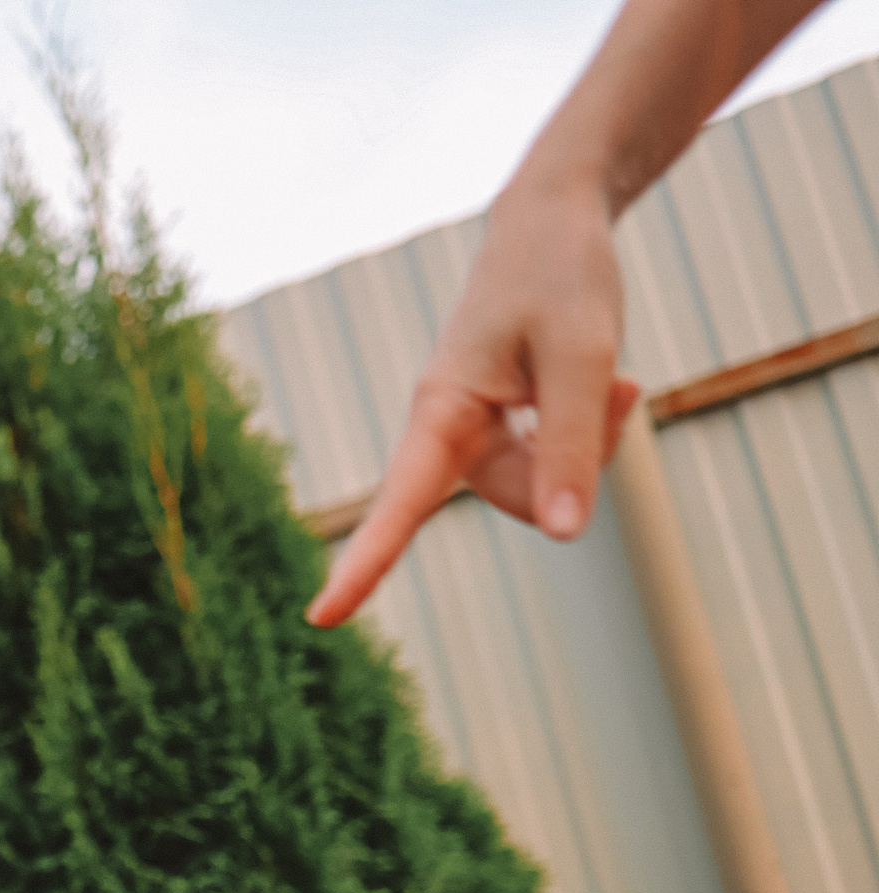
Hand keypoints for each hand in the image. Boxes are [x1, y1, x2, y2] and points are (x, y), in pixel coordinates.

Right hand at [307, 177, 642, 627]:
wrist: (554, 220)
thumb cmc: (560, 273)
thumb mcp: (582, 353)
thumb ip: (571, 442)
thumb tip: (566, 535)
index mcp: (441, 408)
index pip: (400, 501)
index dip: (363, 564)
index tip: (323, 619)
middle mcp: (447, 428)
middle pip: (517, 497)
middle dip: (576, 465)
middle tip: (621, 386)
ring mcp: (475, 430)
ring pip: (542, 483)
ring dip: (592, 442)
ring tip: (615, 377)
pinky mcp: (502, 425)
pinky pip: (552, 462)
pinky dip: (592, 432)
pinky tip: (611, 385)